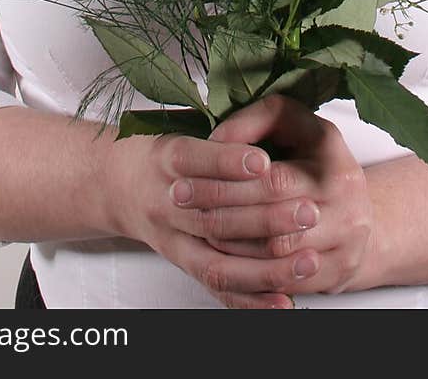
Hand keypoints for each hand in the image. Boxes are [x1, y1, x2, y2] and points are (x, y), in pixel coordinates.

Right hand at [110, 121, 315, 308]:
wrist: (118, 185)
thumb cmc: (165, 151)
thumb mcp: (184, 125)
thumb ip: (224, 125)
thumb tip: (269, 123)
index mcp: (165, 157)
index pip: (192, 159)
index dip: (227, 161)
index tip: (264, 161)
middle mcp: (165, 203)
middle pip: (211, 216)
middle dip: (263, 216)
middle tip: (309, 210)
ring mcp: (173, 241)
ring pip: (217, 262)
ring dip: (265, 266)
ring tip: (309, 260)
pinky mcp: (185, 266)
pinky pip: (218, 289)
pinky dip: (251, 302)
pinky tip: (284, 304)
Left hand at [199, 94, 375, 302]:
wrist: (356, 209)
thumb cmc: (312, 159)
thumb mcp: (290, 124)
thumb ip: (254, 120)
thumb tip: (216, 139)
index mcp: (332, 149)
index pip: (270, 176)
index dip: (224, 177)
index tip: (184, 174)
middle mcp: (347, 194)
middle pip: (270, 216)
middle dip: (218, 210)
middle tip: (176, 200)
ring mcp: (347, 237)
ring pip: (276, 252)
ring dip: (230, 244)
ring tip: (194, 229)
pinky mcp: (341, 270)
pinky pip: (288, 280)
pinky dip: (253, 272)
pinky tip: (225, 258)